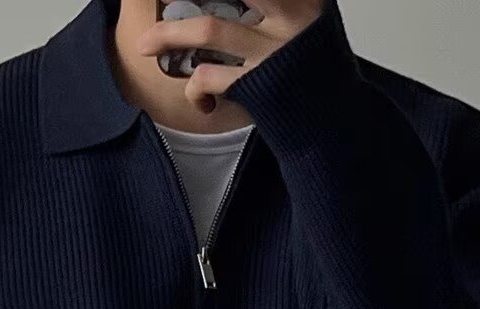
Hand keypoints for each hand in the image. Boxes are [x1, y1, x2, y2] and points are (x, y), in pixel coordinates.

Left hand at [137, 0, 324, 112]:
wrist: (335, 125)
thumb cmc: (315, 74)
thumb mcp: (311, 25)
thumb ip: (281, 9)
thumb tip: (237, 6)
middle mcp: (289, 18)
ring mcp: (271, 52)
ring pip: (209, 30)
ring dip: (169, 35)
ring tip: (144, 45)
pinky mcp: (256, 86)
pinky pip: (209, 78)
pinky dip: (195, 89)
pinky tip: (200, 99)